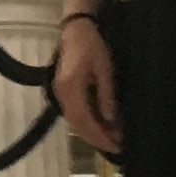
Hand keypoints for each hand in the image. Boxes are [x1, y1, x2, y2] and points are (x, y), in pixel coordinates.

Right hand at [54, 15, 119, 157]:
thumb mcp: (104, 70)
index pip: (84, 120)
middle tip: (116, 147)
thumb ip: (106, 97)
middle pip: (77, 124)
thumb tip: (110, 122)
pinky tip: (100, 125)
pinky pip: (74, 113)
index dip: (99, 135)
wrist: (76, 30)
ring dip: (92, 132)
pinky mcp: (62, 92)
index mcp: (70, 88)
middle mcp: (61, 94)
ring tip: (110, 139)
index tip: (115, 145)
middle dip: (96, 138)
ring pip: (74, 121)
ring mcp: (59, 93)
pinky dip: (87, 123)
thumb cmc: (93, 46)